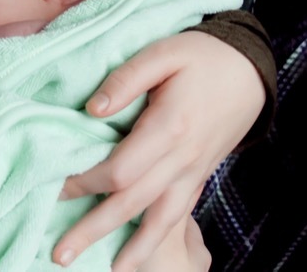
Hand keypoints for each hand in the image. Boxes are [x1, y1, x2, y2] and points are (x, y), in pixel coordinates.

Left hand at [53, 31, 264, 270]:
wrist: (250, 71)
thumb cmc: (202, 56)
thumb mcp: (163, 54)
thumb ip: (125, 80)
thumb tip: (90, 110)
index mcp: (169, 126)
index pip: (121, 169)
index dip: (86, 182)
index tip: (56, 186)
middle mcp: (182, 158)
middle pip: (132, 203)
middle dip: (94, 230)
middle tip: (60, 254)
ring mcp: (192, 172)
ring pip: (159, 220)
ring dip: (131, 250)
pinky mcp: (197, 176)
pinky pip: (177, 216)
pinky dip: (158, 240)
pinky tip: (139, 257)